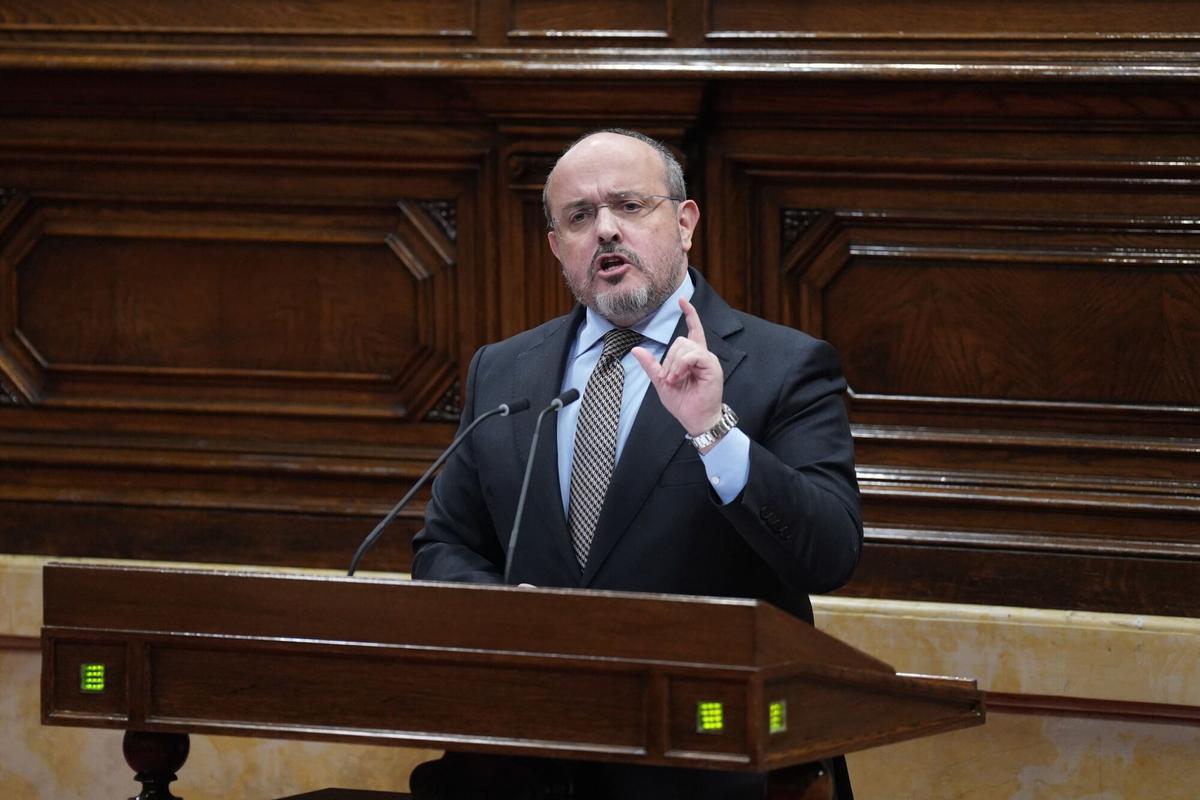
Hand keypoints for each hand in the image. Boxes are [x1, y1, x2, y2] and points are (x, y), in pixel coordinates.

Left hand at [632, 297, 723, 437]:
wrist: (695, 419)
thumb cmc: (682, 402)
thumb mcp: (660, 381)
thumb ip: (651, 364)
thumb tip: (636, 349)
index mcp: (692, 357)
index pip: (693, 329)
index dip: (689, 314)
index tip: (682, 300)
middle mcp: (702, 355)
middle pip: (681, 340)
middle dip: (669, 359)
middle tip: (669, 379)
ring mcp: (708, 360)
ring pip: (685, 346)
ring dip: (674, 365)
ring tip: (674, 381)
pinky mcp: (712, 366)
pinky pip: (693, 355)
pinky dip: (682, 366)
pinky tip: (679, 377)